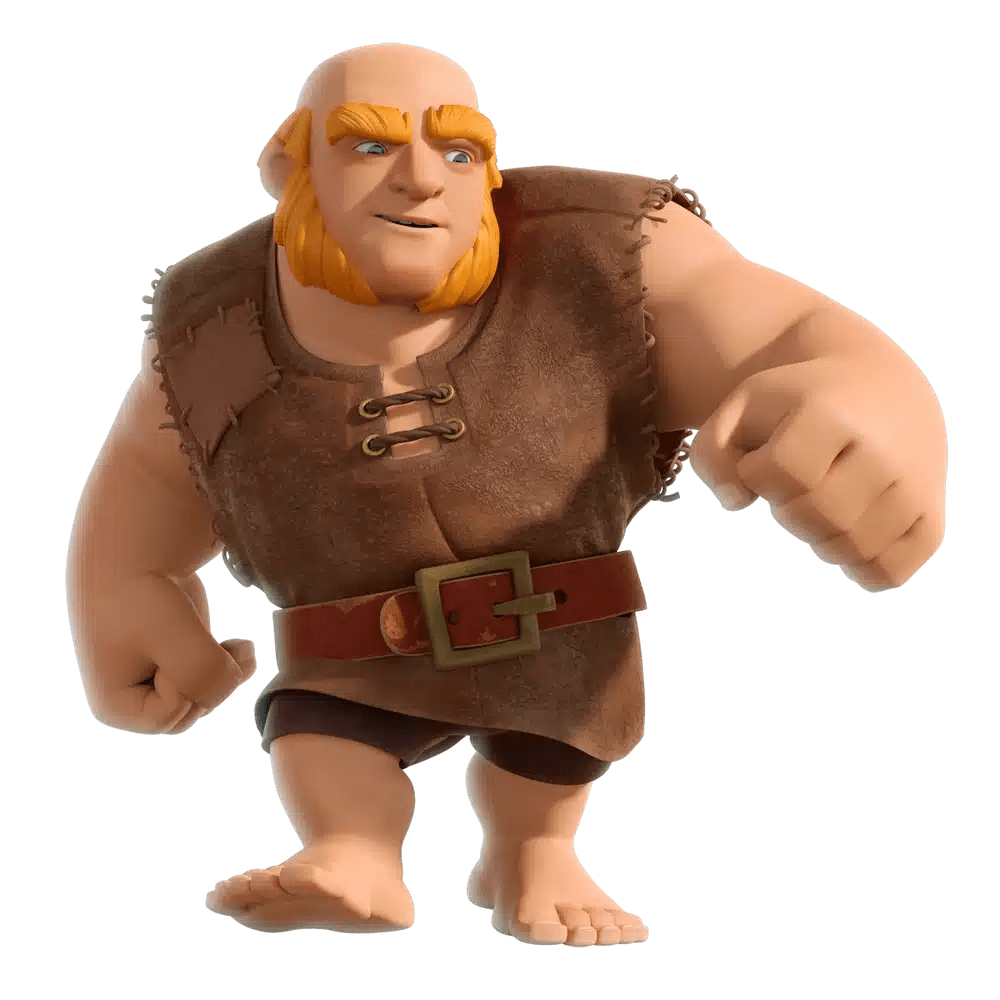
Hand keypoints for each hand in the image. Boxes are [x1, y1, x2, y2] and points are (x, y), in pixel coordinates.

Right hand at [92, 575, 258, 734]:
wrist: (137, 556)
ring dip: (225, 669)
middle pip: (193, 711)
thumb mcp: (176, 638)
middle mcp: (135, 704)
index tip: (169, 644)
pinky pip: (215, 681)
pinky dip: (233, 666)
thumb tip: (236, 680)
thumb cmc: (145, 596)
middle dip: (206, 676)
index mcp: (114, 707)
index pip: (168, 718)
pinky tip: (241, 645)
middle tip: (195, 638)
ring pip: (208, 695)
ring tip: (233, 643)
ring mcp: (159, 685)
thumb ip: (207, 675)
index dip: (183, 683)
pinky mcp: (180, 665)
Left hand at [689, 355, 946, 593]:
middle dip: (789, 511)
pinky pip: (887, 573)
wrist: (882, 391)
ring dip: (821, 540)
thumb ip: (712, 454)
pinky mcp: (931, 519)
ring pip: (852, 549)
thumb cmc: (797, 408)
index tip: (766, 458)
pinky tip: (851, 534)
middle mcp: (882, 450)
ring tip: (824, 506)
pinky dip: (859, 567)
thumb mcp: (744, 409)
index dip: (758, 473)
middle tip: (797, 488)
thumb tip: (736, 503)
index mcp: (832, 414)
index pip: (781, 472)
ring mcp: (914, 486)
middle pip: (817, 517)